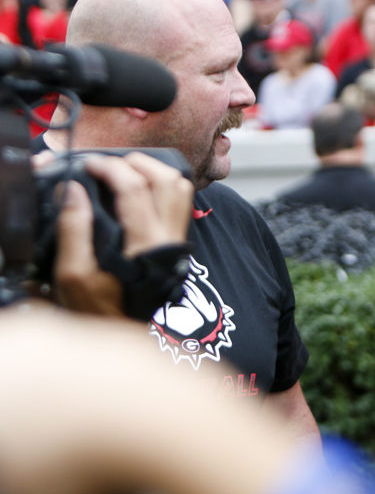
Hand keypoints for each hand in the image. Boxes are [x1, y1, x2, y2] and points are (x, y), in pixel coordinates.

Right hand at [38, 152, 193, 315]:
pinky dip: (164, 186)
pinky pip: (181, 202)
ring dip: (156, 171)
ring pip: (181, 188)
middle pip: (168, 179)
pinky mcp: (177, 242)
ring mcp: (177, 239)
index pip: (135, 188)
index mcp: (145, 243)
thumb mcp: (73, 275)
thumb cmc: (97, 306)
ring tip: (127, 171)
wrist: (122, 330)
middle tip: (110, 164)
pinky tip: (142, 188)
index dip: (110, 167)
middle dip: (138, 162)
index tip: (88, 164)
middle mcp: (169, 238)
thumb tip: (74, 190)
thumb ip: (73, 229)